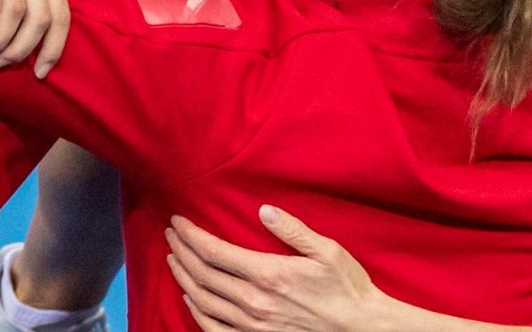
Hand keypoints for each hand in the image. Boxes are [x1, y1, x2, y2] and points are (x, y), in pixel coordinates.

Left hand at [164, 207, 389, 331]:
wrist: (360, 329)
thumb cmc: (346, 287)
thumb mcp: (327, 251)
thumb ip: (293, 229)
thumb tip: (264, 210)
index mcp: (268, 274)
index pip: (214, 252)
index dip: (191, 235)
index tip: (179, 221)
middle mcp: (254, 301)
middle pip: (202, 273)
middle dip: (181, 251)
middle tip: (171, 234)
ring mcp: (252, 326)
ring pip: (203, 300)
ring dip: (183, 277)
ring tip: (174, 259)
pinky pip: (214, 329)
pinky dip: (196, 312)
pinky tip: (190, 297)